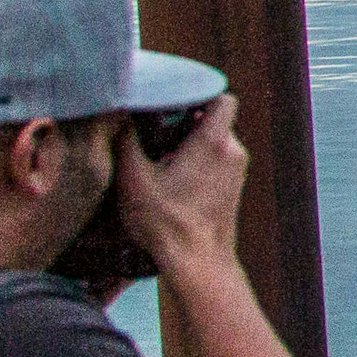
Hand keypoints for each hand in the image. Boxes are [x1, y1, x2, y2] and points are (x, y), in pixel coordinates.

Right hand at [123, 94, 252, 290]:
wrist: (197, 262)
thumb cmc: (166, 222)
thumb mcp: (133, 178)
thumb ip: (125, 141)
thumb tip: (119, 114)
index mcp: (214, 141)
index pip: (220, 98)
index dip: (198, 95)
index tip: (171, 102)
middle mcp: (233, 151)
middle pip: (214, 120)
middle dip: (186, 122)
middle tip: (155, 133)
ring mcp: (237, 171)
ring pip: (215, 142)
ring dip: (190, 144)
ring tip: (159, 159)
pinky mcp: (233, 188)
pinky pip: (218, 161)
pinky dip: (199, 162)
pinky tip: (171, 179)